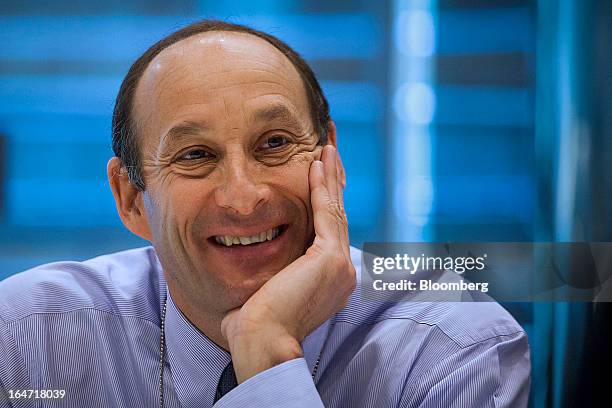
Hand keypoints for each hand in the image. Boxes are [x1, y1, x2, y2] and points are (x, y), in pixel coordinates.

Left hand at [220, 145, 355, 382]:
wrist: (260, 343)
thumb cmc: (254, 324)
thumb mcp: (268, 290)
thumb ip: (274, 270)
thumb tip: (256, 254)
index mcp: (330, 279)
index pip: (328, 229)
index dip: (325, 199)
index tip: (319, 175)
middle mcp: (342, 270)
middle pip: (336, 214)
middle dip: (332, 180)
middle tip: (329, 150)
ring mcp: (339, 264)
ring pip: (335, 209)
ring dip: (329, 175)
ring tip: (326, 147)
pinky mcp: (330, 257)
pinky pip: (327, 211)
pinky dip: (322, 185)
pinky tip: (318, 162)